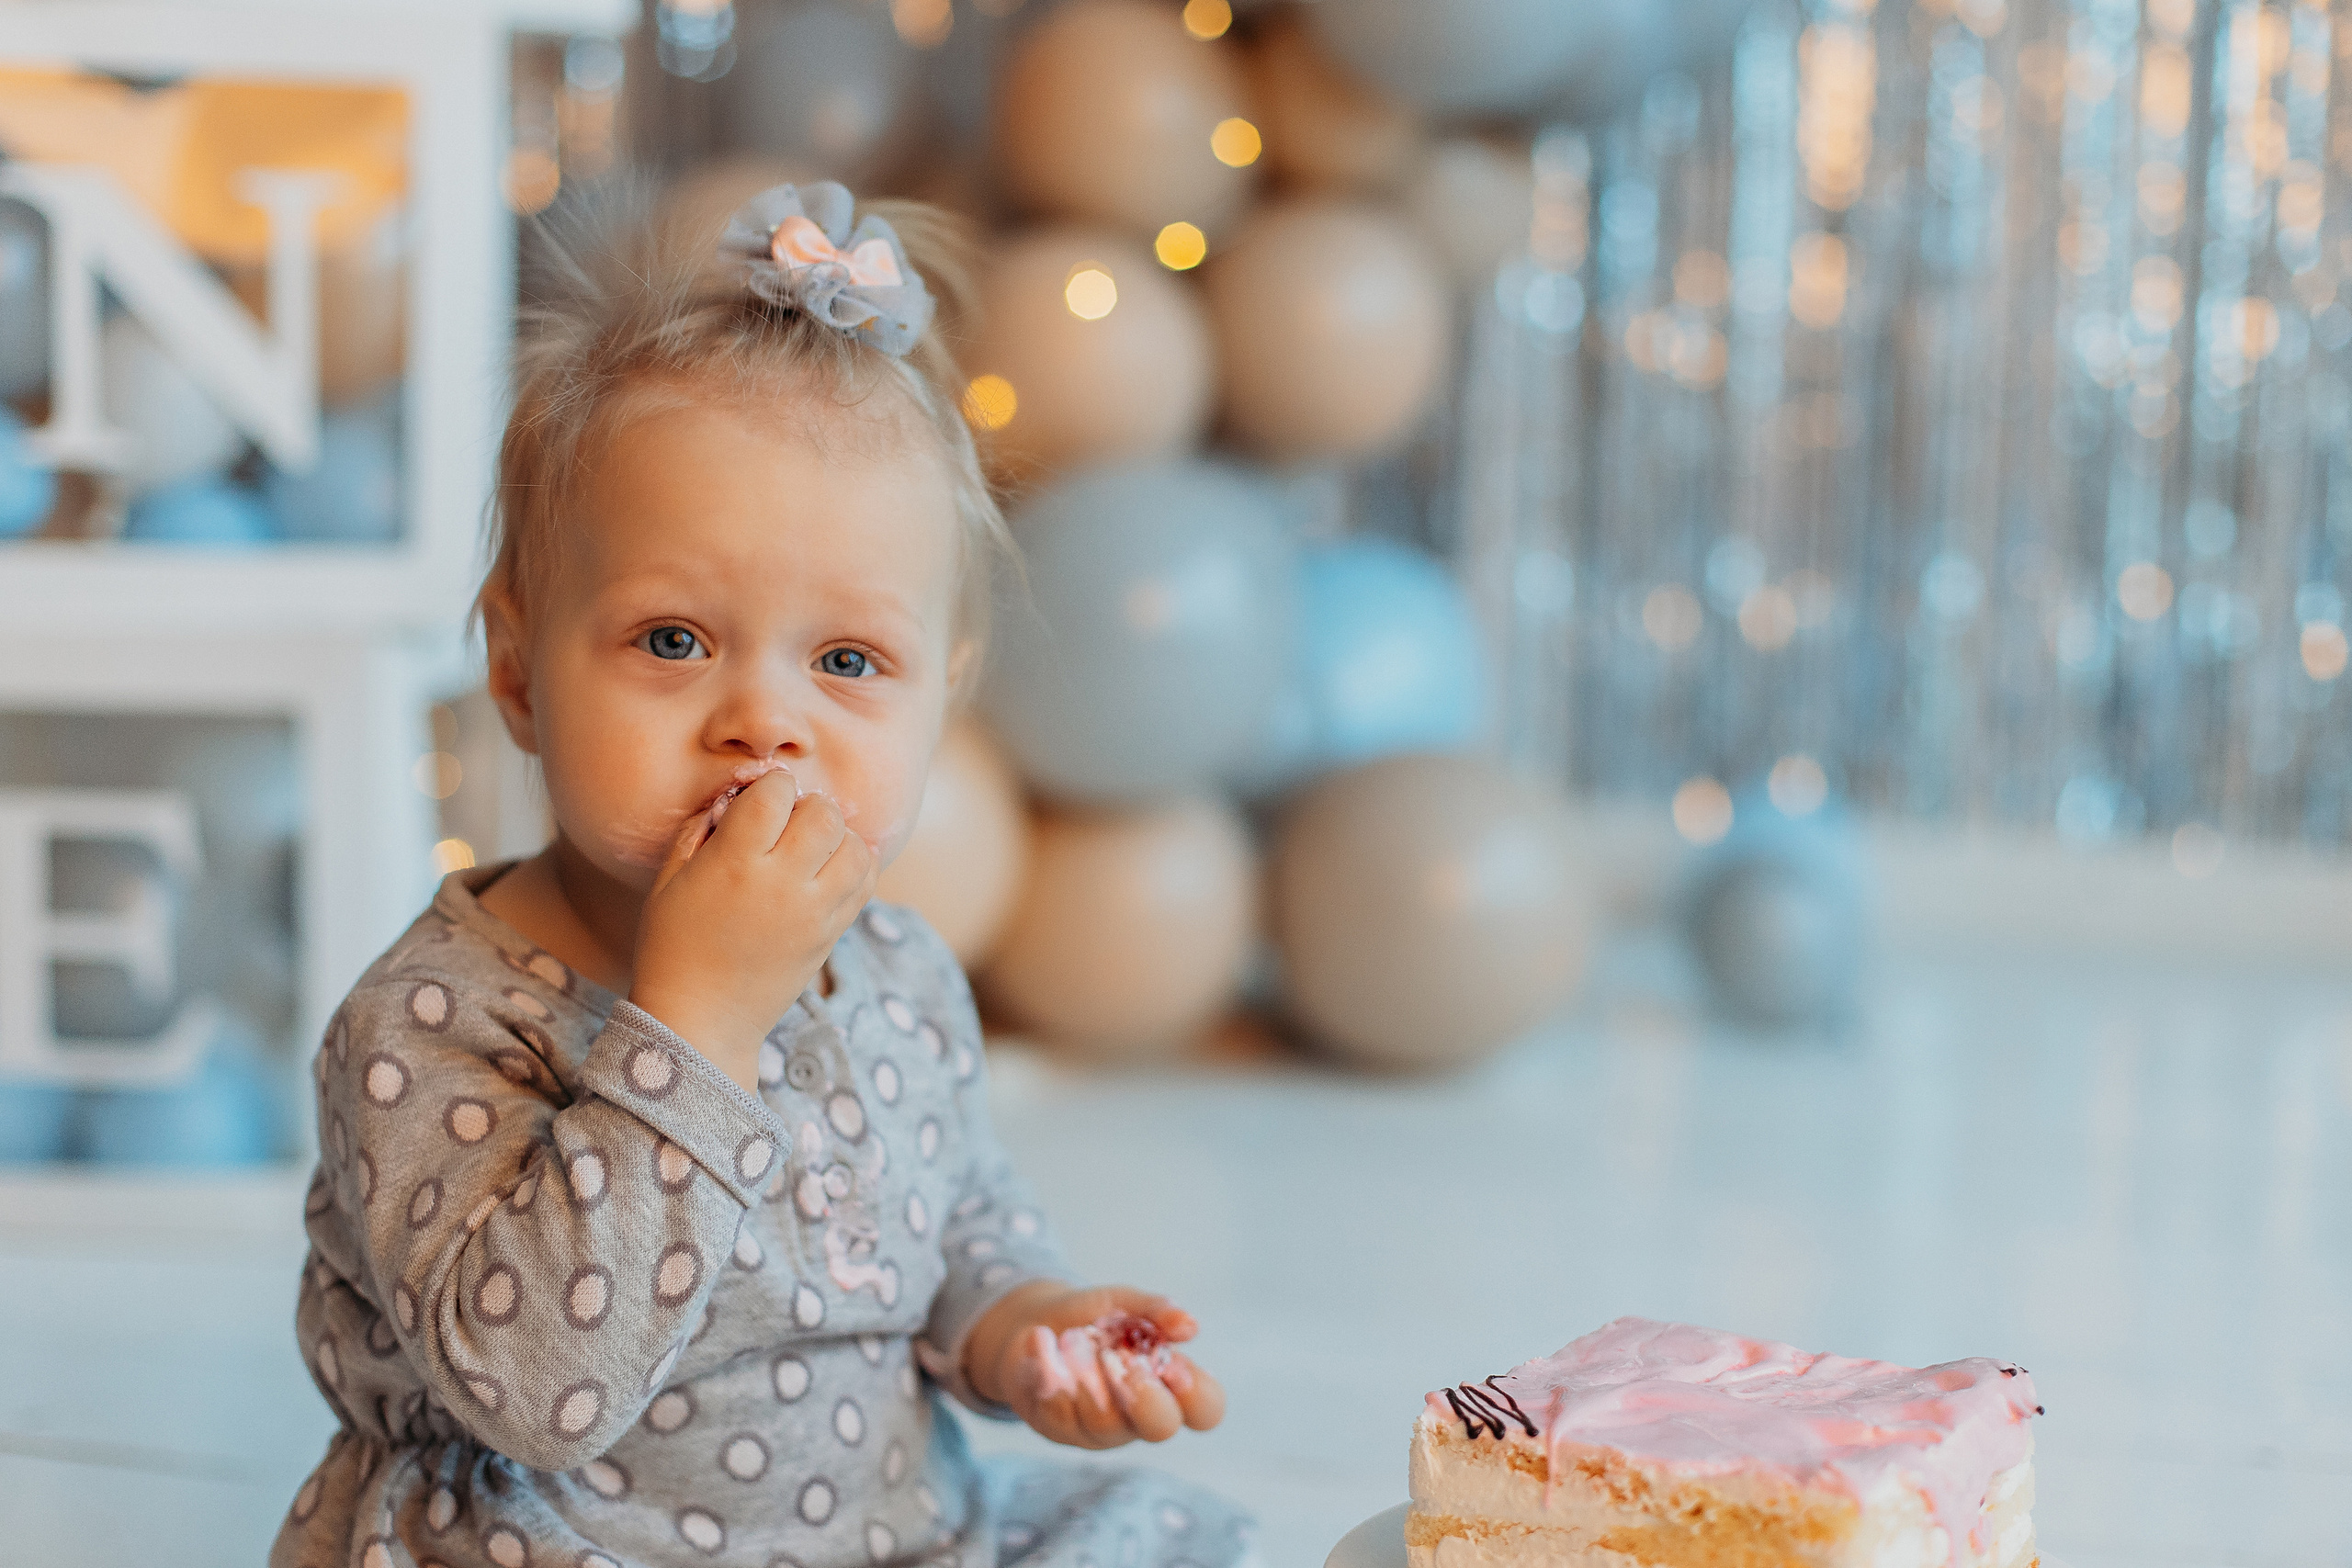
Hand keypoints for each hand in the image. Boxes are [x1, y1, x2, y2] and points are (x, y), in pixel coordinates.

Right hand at [628, 770, 876, 1091]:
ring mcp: (813, 912)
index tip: (759, 797)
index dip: (770, 784)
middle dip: (807, 805)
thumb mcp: (668, 881)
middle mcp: (781, 884)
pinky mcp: (831, 935)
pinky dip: (856, 864)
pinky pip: (865, 882)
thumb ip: (699, 830)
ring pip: (854, 845)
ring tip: (810, 847)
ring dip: (837, 835)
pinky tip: (830, 868)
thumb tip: (734, 797)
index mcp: (734, 864)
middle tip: (786, 822)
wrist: (701, 1021)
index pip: (775, 793)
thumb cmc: (672, 949)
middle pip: (824, 814)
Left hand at [965, 1282, 1225, 1448]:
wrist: (1035, 1325)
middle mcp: (1139, 1416)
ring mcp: (1098, 1429)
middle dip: (1145, 1396)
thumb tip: (1189, 1326)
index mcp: (1167, 1387)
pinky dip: (1047, 1366)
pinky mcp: (1058, 1428)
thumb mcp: (1124, 1304)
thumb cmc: (1094, 1320)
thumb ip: (1155, 1311)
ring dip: (1087, 1371)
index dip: (1197, 1394)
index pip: (1205, 1410)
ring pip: (1103, 1421)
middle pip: (1161, 1429)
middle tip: (1123, 1361)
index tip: (1173, 1362)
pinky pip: (1056, 1411)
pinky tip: (1040, 1338)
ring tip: (1071, 1336)